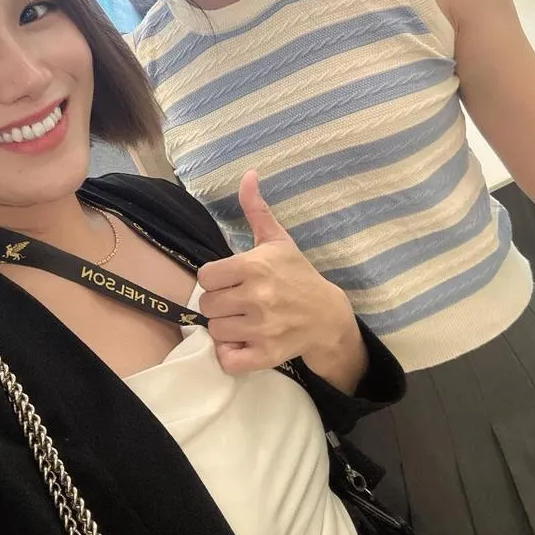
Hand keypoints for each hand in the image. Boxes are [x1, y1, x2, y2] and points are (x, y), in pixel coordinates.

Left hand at [197, 170, 360, 376]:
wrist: (328, 316)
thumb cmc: (298, 275)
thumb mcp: (278, 240)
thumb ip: (256, 209)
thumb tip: (248, 174)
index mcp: (255, 267)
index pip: (205, 276)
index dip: (214, 279)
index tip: (229, 281)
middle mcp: (257, 297)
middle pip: (207, 304)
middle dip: (218, 303)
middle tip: (236, 302)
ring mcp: (261, 328)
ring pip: (214, 330)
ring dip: (224, 328)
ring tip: (241, 320)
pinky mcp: (266, 355)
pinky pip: (229, 360)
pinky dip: (230, 355)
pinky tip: (242, 343)